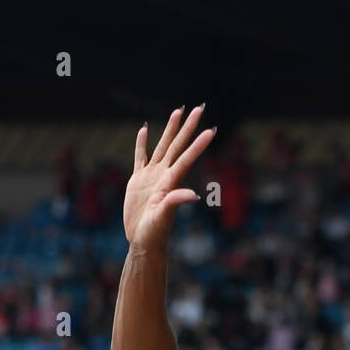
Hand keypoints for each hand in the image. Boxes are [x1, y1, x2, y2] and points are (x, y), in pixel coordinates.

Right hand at [124, 105, 216, 251]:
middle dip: (188, 127)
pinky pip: (140, 157)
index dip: (198, 144)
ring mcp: (151, 176)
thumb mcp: (163, 218)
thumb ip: (175, 202)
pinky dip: (142, 143)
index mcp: (170, 182)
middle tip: (199, 107)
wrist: (142, 241)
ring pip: (162, 146)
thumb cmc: (154, 233)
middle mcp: (164, 176)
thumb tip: (193, 195)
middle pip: (178, 145)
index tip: (211, 130)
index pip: (187, 158)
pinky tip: (144, 129)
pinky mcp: (138, 180)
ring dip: (170, 129)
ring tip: (178, 111)